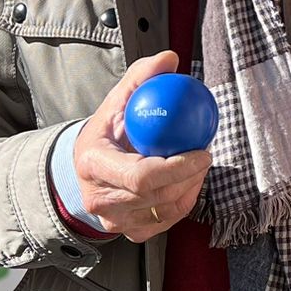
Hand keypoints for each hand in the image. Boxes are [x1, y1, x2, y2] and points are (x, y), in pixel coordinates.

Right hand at [71, 50, 212, 242]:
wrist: (83, 166)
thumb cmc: (105, 132)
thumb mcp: (117, 101)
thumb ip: (141, 78)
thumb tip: (169, 59)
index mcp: (93, 165)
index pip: (141, 176)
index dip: (177, 168)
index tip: (202, 151)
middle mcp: (99, 198)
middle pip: (157, 196)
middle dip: (190, 177)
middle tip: (206, 154)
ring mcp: (113, 220)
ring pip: (165, 212)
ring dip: (191, 188)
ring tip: (200, 165)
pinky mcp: (127, 232)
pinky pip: (165, 222)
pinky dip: (183, 203)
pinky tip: (190, 182)